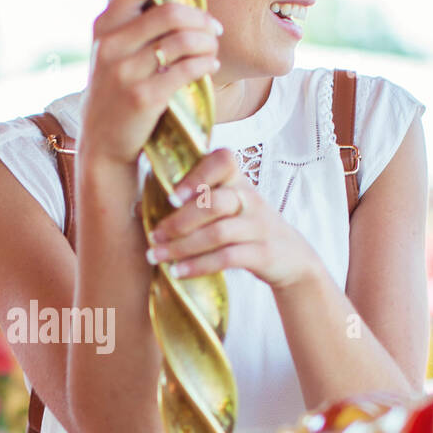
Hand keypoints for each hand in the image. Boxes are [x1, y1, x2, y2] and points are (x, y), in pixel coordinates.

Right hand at [80, 0, 221, 167]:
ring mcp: (126, 71)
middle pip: (169, 13)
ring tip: (213, 49)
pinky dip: (206, 64)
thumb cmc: (116, 91)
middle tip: (215, 27)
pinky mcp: (144, 97)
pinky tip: (211, 66)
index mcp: (104, 26)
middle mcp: (111, 45)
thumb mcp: (111, 51)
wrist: (103, 142)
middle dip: (201, 18)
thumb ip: (130, 22)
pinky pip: (186, 70)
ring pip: (182, 41)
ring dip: (207, 42)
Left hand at [145, 147, 325, 291]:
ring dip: (182, 247)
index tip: (171, 196)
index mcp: (238, 181)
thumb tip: (140, 206)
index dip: (196, 175)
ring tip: (157, 256)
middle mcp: (250, 199)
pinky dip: (199, 266)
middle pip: (214, 202)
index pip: (223, 160)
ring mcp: (258, 226)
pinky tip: (179, 272)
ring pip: (218, 233)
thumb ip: (197, 200)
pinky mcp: (263, 254)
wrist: (292, 258)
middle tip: (153, 234)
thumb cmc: (246, 228)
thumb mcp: (230, 206)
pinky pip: (227, 258)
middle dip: (179, 220)